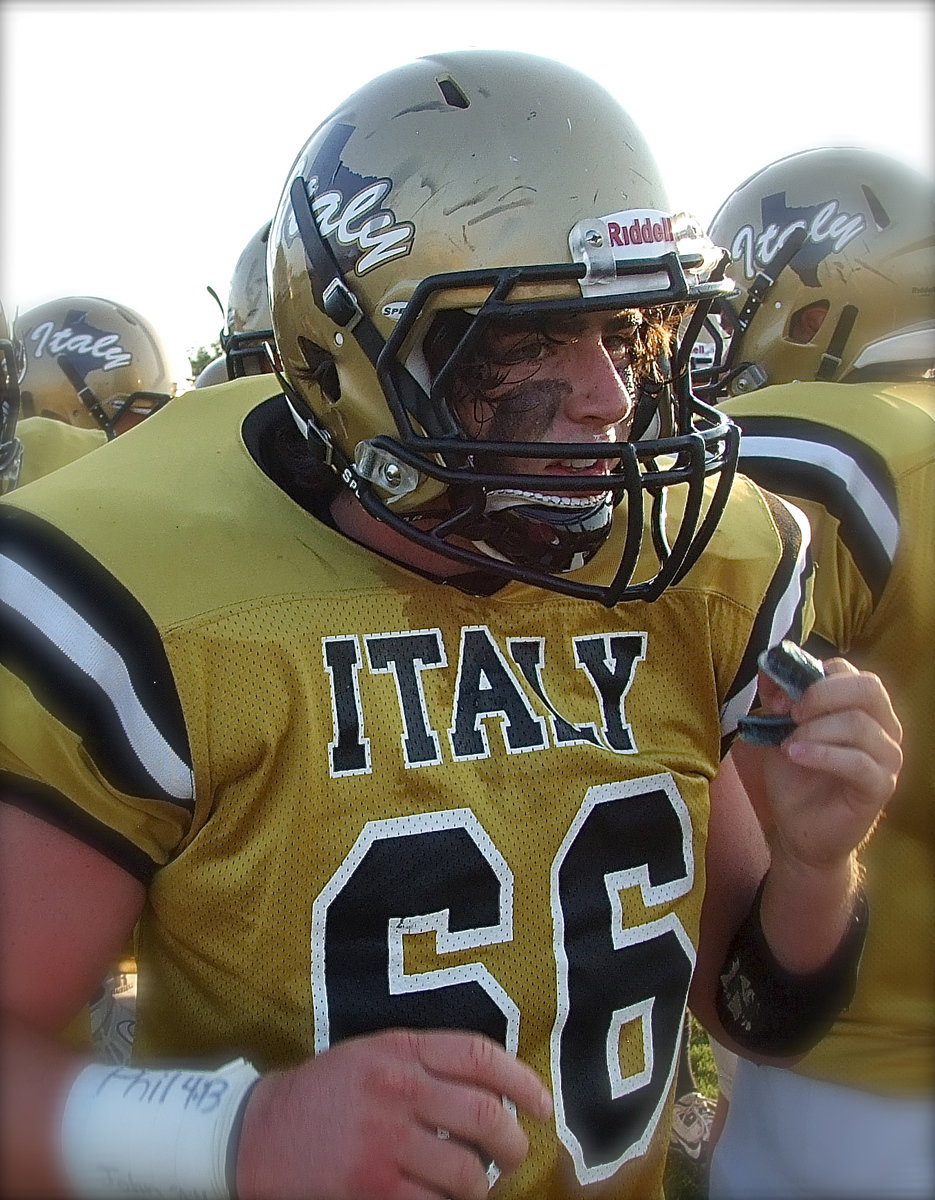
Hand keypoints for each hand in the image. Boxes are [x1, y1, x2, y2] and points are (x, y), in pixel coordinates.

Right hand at [235, 1028, 552, 1199]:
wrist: (255, 1134)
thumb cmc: (325, 1094)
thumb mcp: (373, 1055)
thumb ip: (425, 1061)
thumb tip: (492, 1088)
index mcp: (399, 1050)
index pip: (478, 1056)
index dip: (521, 1081)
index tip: (543, 1104)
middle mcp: (395, 1089)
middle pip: (483, 1115)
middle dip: (513, 1142)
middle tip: (515, 1154)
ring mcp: (384, 1141)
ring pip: (466, 1171)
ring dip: (481, 1186)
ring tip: (474, 1187)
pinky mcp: (371, 1189)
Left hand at [748, 656, 901, 870]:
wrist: (799, 828)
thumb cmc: (796, 775)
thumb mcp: (779, 730)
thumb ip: (778, 699)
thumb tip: (768, 666)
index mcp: (862, 707)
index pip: (849, 671)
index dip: (812, 677)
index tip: (780, 697)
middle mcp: (884, 727)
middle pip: (868, 688)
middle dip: (822, 695)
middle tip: (791, 714)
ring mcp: (887, 757)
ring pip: (859, 725)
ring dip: (815, 730)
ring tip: (789, 744)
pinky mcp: (881, 787)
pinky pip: (858, 762)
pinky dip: (822, 754)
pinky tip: (796, 755)